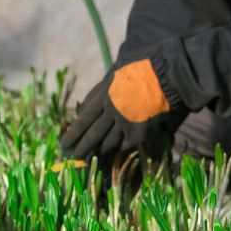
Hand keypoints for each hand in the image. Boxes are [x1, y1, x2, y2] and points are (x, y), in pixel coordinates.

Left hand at [60, 58, 184, 158]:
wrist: (167, 76)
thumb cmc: (139, 72)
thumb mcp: (113, 77)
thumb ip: (98, 94)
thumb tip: (83, 109)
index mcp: (103, 96)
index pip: (83, 120)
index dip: (73, 134)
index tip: (64, 143)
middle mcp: (112, 112)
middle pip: (92, 135)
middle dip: (81, 148)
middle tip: (73, 158)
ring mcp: (126, 123)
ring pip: (108, 143)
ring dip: (99, 151)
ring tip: (91, 156)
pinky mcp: (139, 133)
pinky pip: (125, 145)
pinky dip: (119, 148)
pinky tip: (115, 150)